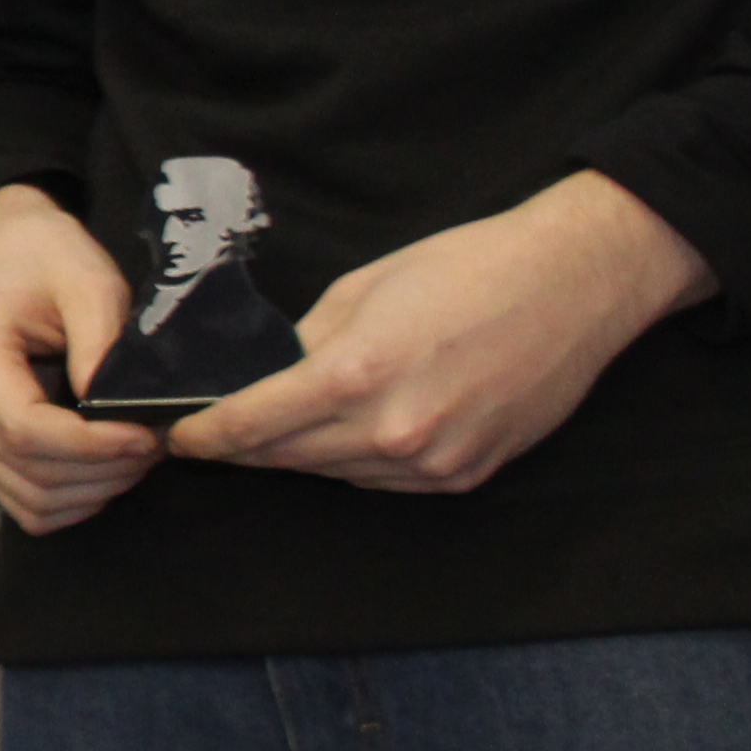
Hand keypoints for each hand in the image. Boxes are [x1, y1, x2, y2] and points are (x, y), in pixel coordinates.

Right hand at [0, 183, 159, 532]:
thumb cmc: (48, 259)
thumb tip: (109, 408)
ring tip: (136, 455)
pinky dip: (72, 503)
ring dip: (94, 491)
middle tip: (156, 442)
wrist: (8, 253)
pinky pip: (24, 505)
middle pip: (31, 472)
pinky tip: (105, 471)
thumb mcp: (87, 280)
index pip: (26, 430)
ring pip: (30, 501)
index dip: (93, 446)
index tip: (147, 435)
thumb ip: (100, 338)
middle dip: (105, 470)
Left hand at [170, 174, 709, 493]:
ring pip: (337, 474)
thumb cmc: (466, 268)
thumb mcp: (363, 289)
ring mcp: (434, 461)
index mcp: (357, 375)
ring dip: (302, 456)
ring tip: (279, 431)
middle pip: (288, 458)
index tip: (177, 437)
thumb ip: (307, 343)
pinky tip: (352, 434)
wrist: (573, 285)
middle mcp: (394, 430)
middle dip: (245, 449)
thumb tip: (265, 377)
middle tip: (213, 437)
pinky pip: (388, 482)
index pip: (254, 424)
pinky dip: (360, 463)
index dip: (206, 436)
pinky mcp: (466, 475)